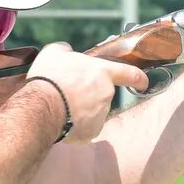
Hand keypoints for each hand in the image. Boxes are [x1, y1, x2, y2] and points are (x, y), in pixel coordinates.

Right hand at [29, 40, 148, 140]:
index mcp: (103, 73)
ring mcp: (100, 115)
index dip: (139, 78)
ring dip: (82, 110)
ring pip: (93, 112)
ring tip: (61, 107)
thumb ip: (66, 50)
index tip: (143, 82)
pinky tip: (62, 119)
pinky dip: (76, 125)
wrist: (40, 108)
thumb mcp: (55, 52)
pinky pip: (85, 128)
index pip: (131, 74)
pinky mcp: (90, 133)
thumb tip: (67, 52)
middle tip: (68, 93)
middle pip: (103, 94)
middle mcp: (107, 95)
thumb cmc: (49, 78)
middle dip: (89, 94)